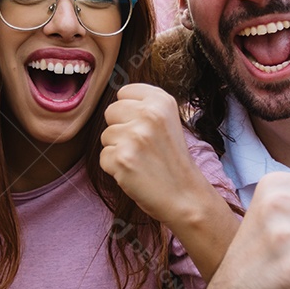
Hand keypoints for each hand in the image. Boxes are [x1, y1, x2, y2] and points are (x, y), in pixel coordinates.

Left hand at [100, 83, 205, 226]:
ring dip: (118, 149)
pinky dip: (114, 168)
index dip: (129, 112)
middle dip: (120, 128)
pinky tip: (134, 172)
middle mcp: (149, 114)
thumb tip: (117, 101)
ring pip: (106, 136)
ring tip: (140, 160)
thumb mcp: (168, 122)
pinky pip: (104, 157)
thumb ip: (145, 107)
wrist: (185, 196)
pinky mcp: (122, 158)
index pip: (124, 92)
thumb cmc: (173, 160)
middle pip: (111, 111)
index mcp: (161, 101)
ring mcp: (134, 136)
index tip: (143, 127)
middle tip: (142, 146)